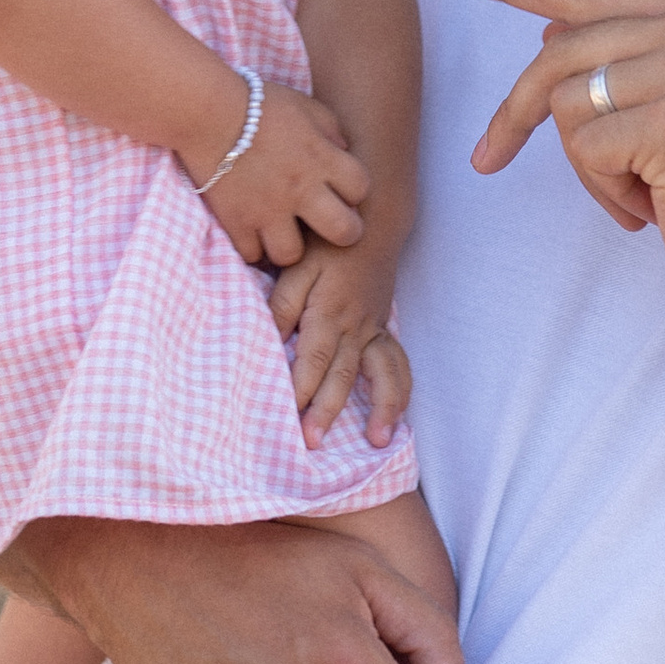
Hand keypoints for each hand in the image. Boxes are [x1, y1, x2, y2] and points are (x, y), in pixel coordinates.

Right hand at [193, 80, 367, 268]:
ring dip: (288, 246)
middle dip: (341, 232)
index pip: (361, 189)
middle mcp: (302, 189)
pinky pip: (251, 254)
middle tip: (324, 225)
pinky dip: (251, 247)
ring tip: (281, 233)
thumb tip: (343, 150)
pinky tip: (250, 233)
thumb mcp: (304, 105)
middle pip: (345, 232)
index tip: (339, 189)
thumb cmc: (256, 103)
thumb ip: (330, 128)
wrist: (206, 111)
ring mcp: (268, 210)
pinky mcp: (237, 222)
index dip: (353, 191)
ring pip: (293, 254)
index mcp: (322, 158)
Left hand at [268, 237, 409, 445]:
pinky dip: (399, 392)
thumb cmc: (325, 245)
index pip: (313, 358)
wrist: (371, 221)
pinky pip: (396, 364)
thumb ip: (282, 304)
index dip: (301, 387)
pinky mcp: (383, 330)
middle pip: (341, 374)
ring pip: (380, 373)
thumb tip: (266, 338)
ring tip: (378, 440)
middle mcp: (356, 326)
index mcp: (329, 311)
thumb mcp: (296, 265)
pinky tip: (396, 418)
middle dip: (327, 409)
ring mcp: (374, 329)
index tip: (288, 415)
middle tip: (312, 442)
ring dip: (381, 408)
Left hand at [431, 0, 664, 333]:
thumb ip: (622, 58)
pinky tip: (656, 206)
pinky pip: (584, 147)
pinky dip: (604, 190)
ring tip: (644, 191)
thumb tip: (548, 29)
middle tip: (491, 159)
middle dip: (518, 114)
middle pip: (556, 51)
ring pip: (564, 101)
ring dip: (587, 166)